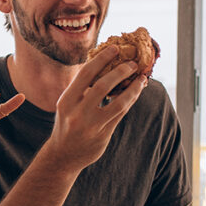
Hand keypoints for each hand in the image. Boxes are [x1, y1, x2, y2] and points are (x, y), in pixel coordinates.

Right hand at [43, 46, 145, 171]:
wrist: (63, 156)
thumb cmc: (67, 123)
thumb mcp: (67, 105)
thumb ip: (81, 89)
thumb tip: (103, 64)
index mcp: (66, 100)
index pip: (86, 74)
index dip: (102, 59)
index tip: (115, 49)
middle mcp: (77, 112)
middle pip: (103, 86)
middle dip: (121, 72)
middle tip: (132, 64)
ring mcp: (91, 125)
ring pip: (118, 103)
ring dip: (133, 89)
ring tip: (142, 79)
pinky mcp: (103, 135)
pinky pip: (121, 114)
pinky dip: (130, 101)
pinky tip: (136, 92)